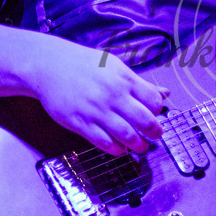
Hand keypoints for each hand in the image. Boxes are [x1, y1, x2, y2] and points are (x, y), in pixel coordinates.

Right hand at [31, 37, 168, 154]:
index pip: (153, 100)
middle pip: (144, 121)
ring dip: (138, 145)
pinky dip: (116, 149)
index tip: (156, 115)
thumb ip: (140, 83)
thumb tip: (165, 94)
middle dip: (155, 132)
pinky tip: (120, 149)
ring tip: (141, 147)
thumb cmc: (85, 65)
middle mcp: (113, 95)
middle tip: (155, 136)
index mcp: (124, 79)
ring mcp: (96, 110)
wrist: (49, 66)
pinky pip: (104, 142)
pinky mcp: (80, 123)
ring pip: (126, 135)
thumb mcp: (115, 67)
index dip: (158, 111)